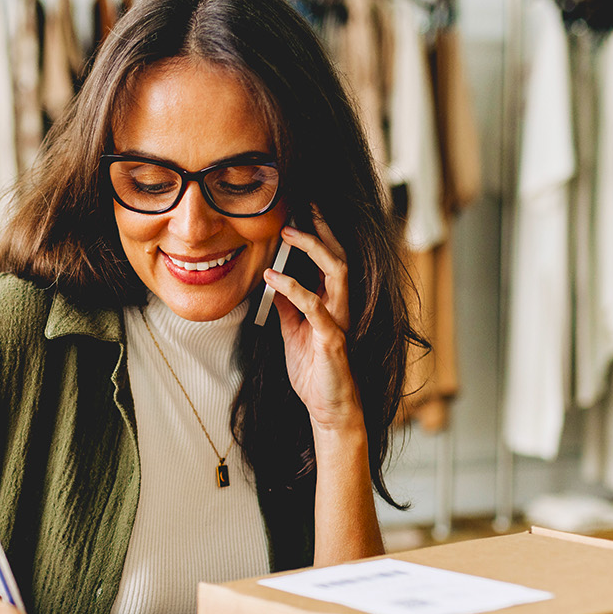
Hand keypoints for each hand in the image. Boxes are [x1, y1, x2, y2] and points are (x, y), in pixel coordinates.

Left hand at [262, 207, 363, 433]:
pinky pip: (314, 307)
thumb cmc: (314, 372)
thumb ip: (287, 307)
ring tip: (289, 233)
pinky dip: (292, 288)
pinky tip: (272, 278)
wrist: (328, 408)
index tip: (301, 210)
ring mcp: (340, 320)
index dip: (317, 234)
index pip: (328, 260)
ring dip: (312, 249)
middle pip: (339, 256)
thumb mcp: (293, 332)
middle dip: (323, 229)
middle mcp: (341, 306)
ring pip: (336, 272)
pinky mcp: (332, 338)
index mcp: (332, 303)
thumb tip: (272, 283)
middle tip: (305, 205)